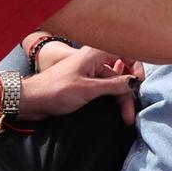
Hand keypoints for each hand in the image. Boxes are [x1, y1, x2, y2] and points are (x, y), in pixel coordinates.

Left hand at [20, 46, 139, 125]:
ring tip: (126, 117)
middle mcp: (95, 60)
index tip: (139, 85)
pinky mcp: (86, 84)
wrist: (32, 100)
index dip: (136, 67)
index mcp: (96, 53)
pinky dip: (113, 98)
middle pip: (121, 73)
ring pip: (114, 84)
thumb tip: (136, 82)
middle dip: (129, 92)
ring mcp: (91, 72)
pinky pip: (106, 89)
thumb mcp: (89, 89)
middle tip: (131, 114)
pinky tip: (119, 109)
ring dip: (121, 99)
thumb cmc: (57, 90)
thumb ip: (114, 85)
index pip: (127, 53)